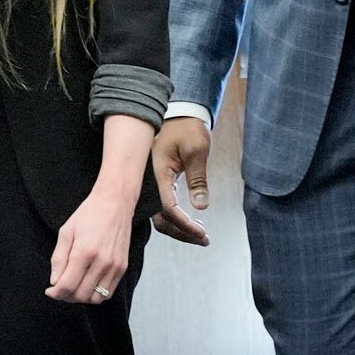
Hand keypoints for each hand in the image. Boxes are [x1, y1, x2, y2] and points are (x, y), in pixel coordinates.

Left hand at [49, 187, 135, 303]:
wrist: (115, 203)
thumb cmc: (88, 215)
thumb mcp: (66, 232)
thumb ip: (58, 258)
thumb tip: (54, 282)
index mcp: (84, 252)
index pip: (67, 286)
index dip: (55, 293)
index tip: (50, 290)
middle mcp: (102, 262)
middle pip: (80, 295)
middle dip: (66, 296)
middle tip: (60, 289)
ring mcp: (114, 266)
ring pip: (95, 298)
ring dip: (81, 297)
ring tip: (74, 287)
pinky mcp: (122, 267)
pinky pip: (108, 292)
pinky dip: (96, 294)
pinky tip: (88, 284)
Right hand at [150, 118, 212, 246]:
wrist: (179, 114)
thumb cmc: (187, 128)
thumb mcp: (197, 150)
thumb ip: (198, 180)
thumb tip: (200, 206)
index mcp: (157, 174)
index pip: (168, 208)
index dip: (184, 224)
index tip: (201, 233)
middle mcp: (150, 182)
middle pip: (161, 218)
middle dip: (182, 233)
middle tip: (203, 240)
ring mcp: (152, 184)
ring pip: (160, 216)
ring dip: (179, 228)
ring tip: (199, 234)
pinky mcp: (157, 183)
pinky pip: (162, 207)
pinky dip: (176, 218)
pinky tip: (190, 221)